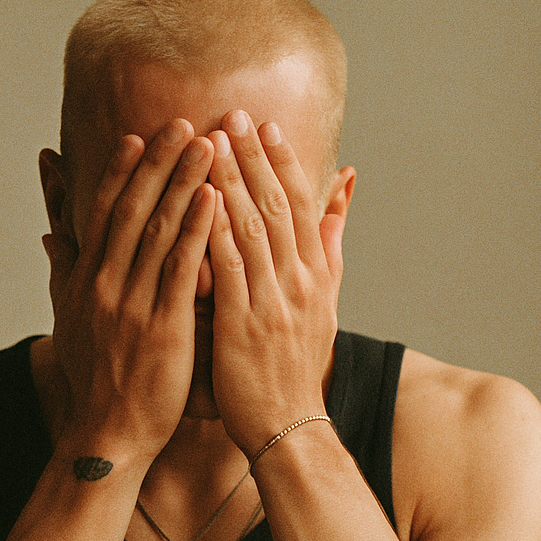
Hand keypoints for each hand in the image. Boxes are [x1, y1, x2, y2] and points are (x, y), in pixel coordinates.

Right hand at [42, 121, 215, 467]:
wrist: (108, 433)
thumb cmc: (95, 377)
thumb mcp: (67, 318)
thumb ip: (63, 269)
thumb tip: (51, 232)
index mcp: (86, 280)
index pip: (102, 213)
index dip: (122, 172)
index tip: (141, 137)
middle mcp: (104, 284)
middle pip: (131, 210)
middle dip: (158, 164)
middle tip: (183, 123)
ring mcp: (132, 305)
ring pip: (157, 231)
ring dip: (183, 183)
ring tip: (208, 145)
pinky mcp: (162, 328)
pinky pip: (181, 270)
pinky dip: (197, 231)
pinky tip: (215, 200)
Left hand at [206, 110, 345, 457]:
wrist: (289, 426)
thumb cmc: (297, 368)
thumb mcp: (326, 305)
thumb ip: (331, 248)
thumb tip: (344, 196)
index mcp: (316, 275)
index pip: (303, 206)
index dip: (282, 162)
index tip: (263, 126)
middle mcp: (300, 282)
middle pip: (277, 206)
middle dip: (252, 158)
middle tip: (231, 114)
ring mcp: (274, 302)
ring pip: (252, 228)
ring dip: (230, 182)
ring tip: (208, 141)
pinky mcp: (243, 325)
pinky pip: (228, 269)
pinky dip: (215, 231)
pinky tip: (197, 201)